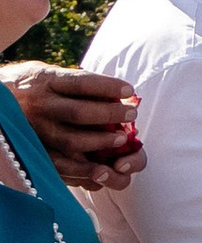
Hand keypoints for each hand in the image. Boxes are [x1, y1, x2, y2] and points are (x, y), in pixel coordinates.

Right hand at [1, 65, 141, 190]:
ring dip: (101, 142)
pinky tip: (102, 168)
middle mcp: (38, 105)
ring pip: (70, 140)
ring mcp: (34, 129)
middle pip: (79, 112)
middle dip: (110, 114)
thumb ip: (73, 82)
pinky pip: (58, 163)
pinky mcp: (33, 150)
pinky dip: (82, 168)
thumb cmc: (29, 86)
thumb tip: (114, 91)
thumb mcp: (46, 73)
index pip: (81, 83)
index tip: (129, 90)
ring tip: (122, 139)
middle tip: (132, 114)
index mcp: (44, 81)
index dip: (107, 86)